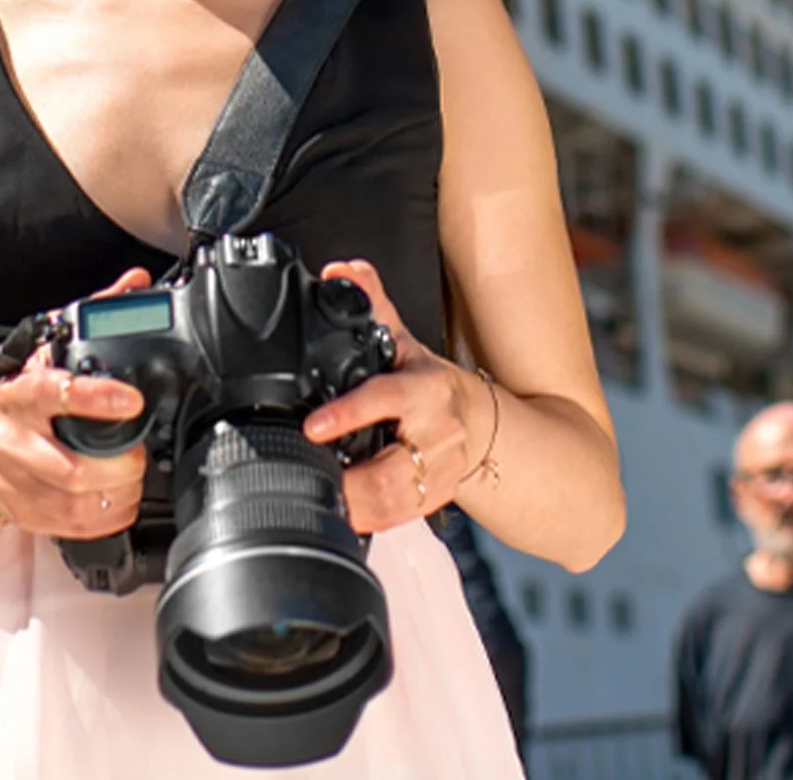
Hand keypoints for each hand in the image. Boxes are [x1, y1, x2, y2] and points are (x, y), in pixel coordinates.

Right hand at [0, 266, 151, 538]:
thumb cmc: (20, 403)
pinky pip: (70, 525)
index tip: (133, 401)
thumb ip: (93, 318)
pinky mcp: (24, 512)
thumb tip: (134, 283)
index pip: (56, 393)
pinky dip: (104, 518)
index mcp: (22, 396)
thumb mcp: (48, 355)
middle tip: (140, 454)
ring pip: (73, 501)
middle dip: (118, 465)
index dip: (97, 398)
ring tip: (135, 478)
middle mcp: (14, 441)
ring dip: (116, 494)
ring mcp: (16, 483)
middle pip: (71, 467)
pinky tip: (122, 503)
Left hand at [302, 258, 497, 534]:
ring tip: (321, 500)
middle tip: (310, 479)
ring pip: (396, 501)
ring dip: (356, 506)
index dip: (350, 413)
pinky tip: (344, 515)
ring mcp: (442, 469)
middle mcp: (438, 433)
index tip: (314, 426)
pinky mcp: (438, 498)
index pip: (387, 398)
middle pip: (391, 469)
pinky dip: (370, 521)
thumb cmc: (432, 384)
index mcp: (426, 390)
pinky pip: (401, 519)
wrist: (482, 422)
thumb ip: (372, 305)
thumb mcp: (403, 342)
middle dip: (349, 482)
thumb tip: (343, 271)